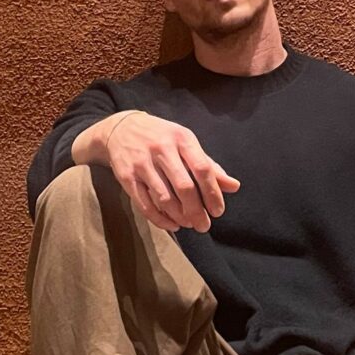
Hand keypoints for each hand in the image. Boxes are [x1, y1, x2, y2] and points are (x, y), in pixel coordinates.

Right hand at [105, 112, 239, 232]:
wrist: (120, 129)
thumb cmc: (161, 137)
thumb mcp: (186, 143)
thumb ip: (209, 165)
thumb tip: (234, 186)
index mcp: (181, 139)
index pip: (202, 168)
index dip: (212, 193)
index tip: (217, 211)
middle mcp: (161, 149)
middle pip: (184, 187)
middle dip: (196, 211)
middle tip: (204, 225)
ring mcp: (142, 163)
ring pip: (164, 198)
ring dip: (179, 216)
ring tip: (189, 224)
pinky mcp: (126, 176)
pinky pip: (144, 204)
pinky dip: (159, 219)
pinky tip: (171, 224)